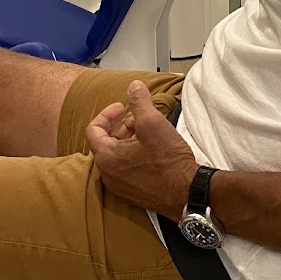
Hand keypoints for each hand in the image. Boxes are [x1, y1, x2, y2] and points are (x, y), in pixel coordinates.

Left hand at [86, 81, 198, 220]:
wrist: (187, 192)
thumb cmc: (168, 160)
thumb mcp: (152, 122)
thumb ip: (139, 102)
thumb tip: (134, 86)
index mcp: (106, 156)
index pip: (93, 129)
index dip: (106, 114)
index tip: (121, 107)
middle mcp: (108, 174)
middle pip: (105, 142)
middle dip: (121, 126)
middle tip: (139, 120)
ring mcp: (119, 186)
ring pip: (116, 156)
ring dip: (128, 141)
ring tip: (148, 134)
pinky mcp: (132, 193)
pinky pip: (125, 169)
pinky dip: (133, 156)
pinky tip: (152, 151)